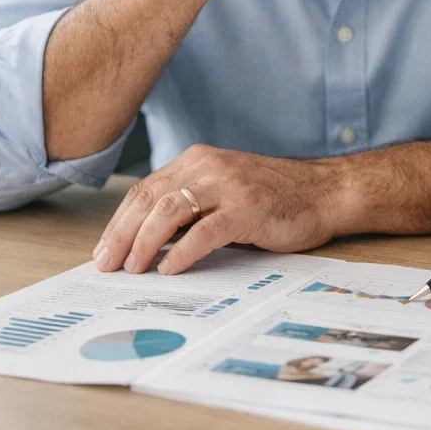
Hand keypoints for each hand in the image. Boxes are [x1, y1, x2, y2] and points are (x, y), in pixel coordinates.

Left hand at [92, 144, 342, 274]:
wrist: (325, 192)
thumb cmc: (275, 198)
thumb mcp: (226, 192)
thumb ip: (192, 207)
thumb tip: (148, 243)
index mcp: (199, 160)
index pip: (145, 190)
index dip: (119, 222)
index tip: (105, 249)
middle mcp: (210, 167)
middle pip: (149, 200)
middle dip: (122, 235)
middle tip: (107, 264)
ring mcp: (229, 186)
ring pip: (169, 211)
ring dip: (144, 243)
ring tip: (134, 268)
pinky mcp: (248, 209)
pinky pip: (204, 231)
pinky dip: (182, 252)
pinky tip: (171, 269)